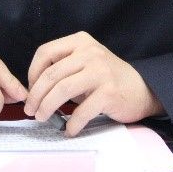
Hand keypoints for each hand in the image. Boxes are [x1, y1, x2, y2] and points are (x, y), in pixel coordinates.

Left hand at [24, 32, 162, 135]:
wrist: (142, 89)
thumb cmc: (106, 79)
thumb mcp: (84, 63)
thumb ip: (62, 68)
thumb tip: (33, 89)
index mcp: (80, 41)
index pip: (45, 52)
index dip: (32, 73)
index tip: (30, 90)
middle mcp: (90, 52)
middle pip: (51, 74)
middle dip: (36, 96)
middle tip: (31, 111)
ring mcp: (100, 71)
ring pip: (62, 90)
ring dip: (47, 108)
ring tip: (43, 118)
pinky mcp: (109, 92)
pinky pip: (82, 111)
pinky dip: (72, 123)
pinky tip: (69, 130)